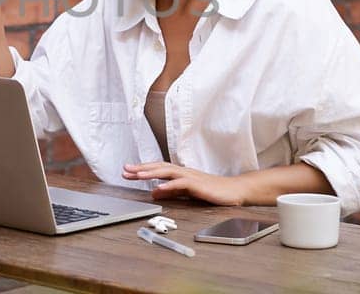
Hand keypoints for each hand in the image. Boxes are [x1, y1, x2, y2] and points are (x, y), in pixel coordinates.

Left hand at [123, 162, 245, 205]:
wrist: (234, 191)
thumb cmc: (212, 191)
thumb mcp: (186, 192)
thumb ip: (170, 192)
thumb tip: (154, 192)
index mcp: (180, 174)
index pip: (157, 169)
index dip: (142, 169)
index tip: (127, 171)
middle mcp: (183, 172)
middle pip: (159, 167)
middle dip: (141, 168)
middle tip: (125, 170)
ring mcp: (191, 177)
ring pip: (168, 172)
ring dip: (152, 173)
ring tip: (137, 175)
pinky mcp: (198, 184)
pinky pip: (181, 183)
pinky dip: (169, 185)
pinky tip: (159, 188)